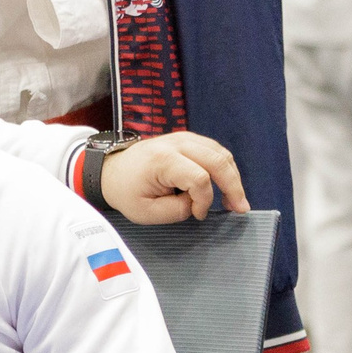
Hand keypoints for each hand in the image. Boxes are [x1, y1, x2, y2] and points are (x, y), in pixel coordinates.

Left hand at [97, 131, 250, 222]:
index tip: (197, 215)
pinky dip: (225, 168)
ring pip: (221, 154)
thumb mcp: (145, 212)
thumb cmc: (125, 191)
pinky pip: (215, 150)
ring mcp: (183, 137)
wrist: (111, 170)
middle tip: (240, 209)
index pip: (199, 178)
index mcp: (162, 160)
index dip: (204, 200)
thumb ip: (177, 210)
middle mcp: (176, 143)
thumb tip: (199, 203)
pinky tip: (225, 185)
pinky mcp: (188, 139)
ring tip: (235, 200)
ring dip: (232, 177)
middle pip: (218, 161)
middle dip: (233, 187)